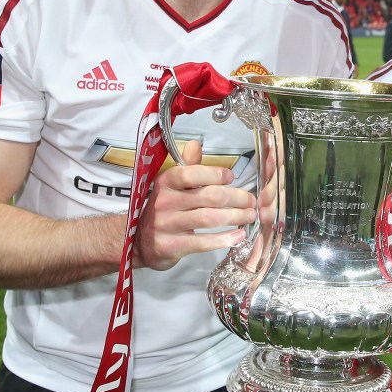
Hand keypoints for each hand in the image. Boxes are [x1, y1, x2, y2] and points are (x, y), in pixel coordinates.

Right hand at [134, 139, 256, 270]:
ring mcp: (166, 225)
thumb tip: (196, 144)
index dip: (215, 174)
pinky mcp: (171, 246)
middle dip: (236, 198)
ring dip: (235, 217)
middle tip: (252, 201)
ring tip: (250, 216)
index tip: (232, 177)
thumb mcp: (171, 187)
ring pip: (209, 218)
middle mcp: (165, 202)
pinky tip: (238, 236)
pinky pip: (203, 242)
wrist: (139, 242)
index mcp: (166, 182)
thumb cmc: (163, 211)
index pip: (191, 174)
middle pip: (208, 197)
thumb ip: (187, 167)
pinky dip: (224, 239)